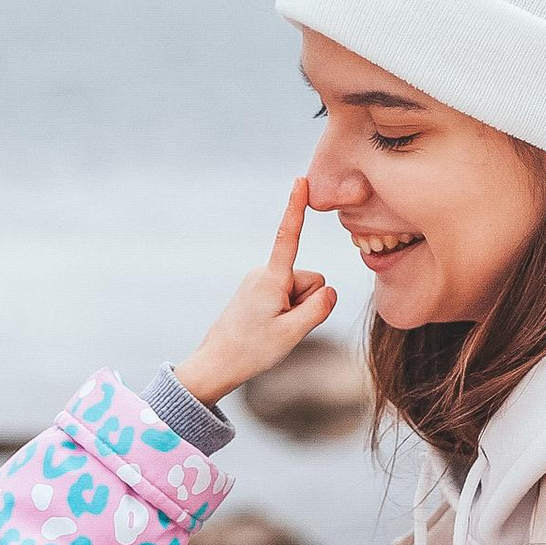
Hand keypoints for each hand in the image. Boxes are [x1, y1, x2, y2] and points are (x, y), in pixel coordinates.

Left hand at [174, 183, 339, 406]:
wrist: (217, 363)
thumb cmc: (252, 350)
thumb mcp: (292, 333)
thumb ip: (318, 309)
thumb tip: (328, 291)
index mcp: (271, 279)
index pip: (288, 237)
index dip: (296, 208)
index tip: (300, 180)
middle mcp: (263, 273)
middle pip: (310, 280)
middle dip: (306, 302)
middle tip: (282, 327)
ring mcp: (260, 281)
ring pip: (300, 290)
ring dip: (295, 309)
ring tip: (272, 329)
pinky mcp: (258, 290)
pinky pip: (287, 295)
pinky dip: (286, 311)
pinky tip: (268, 328)